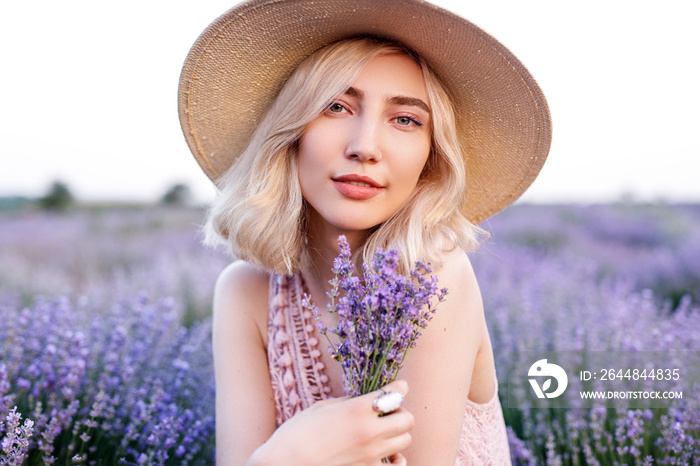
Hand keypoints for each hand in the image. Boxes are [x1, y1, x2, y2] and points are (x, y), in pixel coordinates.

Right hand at [249, 380, 412, 465]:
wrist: (285, 463)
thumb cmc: (298, 432)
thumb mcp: (323, 407)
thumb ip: (348, 402)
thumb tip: (363, 400)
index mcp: (357, 409)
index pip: (396, 392)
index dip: (399, 388)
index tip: (398, 387)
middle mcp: (369, 431)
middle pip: (407, 418)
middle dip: (400, 412)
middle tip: (388, 412)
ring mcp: (371, 454)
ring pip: (405, 440)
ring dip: (398, 434)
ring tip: (384, 432)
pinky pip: (398, 465)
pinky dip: (396, 459)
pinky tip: (387, 455)